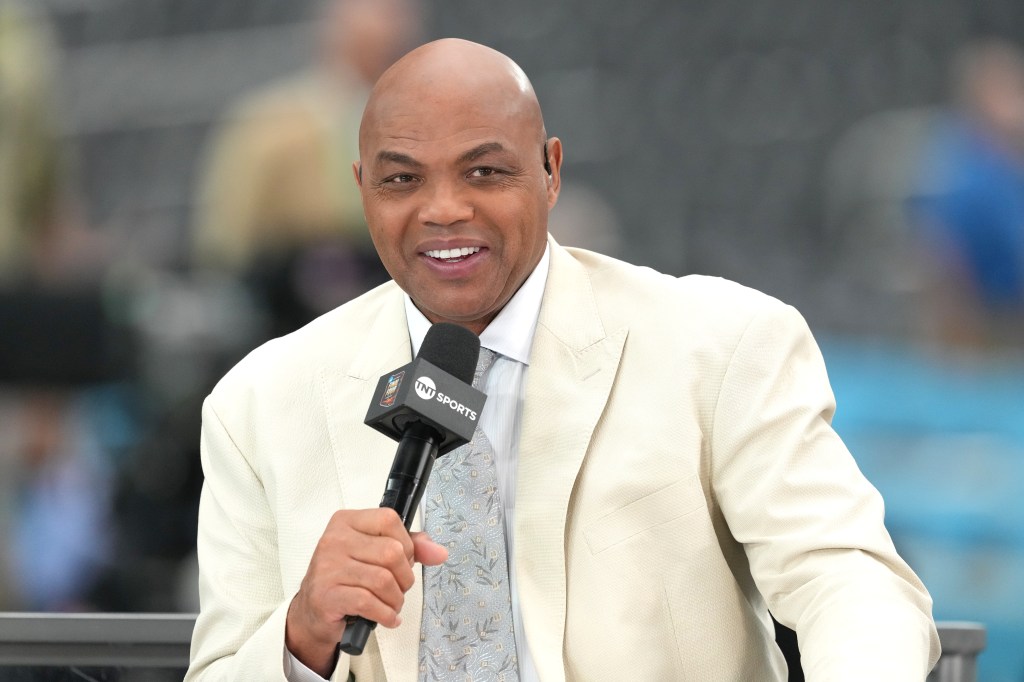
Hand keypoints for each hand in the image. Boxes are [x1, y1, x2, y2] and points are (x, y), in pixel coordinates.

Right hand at [285, 508, 446, 675]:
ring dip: (395, 599)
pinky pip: (369, 602)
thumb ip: (409, 546)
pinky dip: (385, 614)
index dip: (406, 544)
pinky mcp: (326, 594)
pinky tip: (386, 617)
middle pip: (391, 553)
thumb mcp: (376, 553)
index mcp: (347, 521)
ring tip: (391, 604)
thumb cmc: (347, 577)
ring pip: (383, 580)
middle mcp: (335, 539)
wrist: (313, 609)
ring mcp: (328, 567)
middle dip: (404, 577)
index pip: (389, 519)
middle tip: (398, 588)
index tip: (403, 561)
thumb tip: (438, 552)